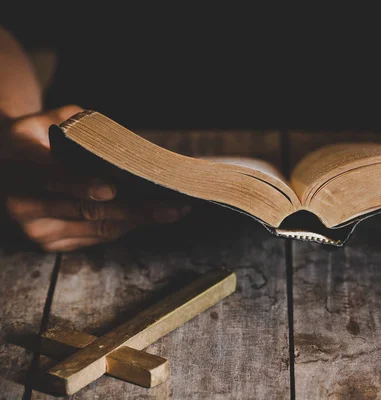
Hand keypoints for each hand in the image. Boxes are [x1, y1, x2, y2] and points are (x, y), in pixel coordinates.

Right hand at [1, 105, 190, 250]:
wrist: (3, 170)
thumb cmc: (31, 141)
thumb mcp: (40, 121)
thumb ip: (75, 126)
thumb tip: (119, 141)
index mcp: (20, 170)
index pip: (53, 180)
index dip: (82, 185)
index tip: (111, 188)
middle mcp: (24, 207)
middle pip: (87, 212)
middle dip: (135, 210)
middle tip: (173, 205)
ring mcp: (38, 232)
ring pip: (98, 229)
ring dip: (140, 221)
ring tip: (174, 210)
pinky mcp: (52, 246)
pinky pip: (97, 237)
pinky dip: (127, 226)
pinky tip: (152, 216)